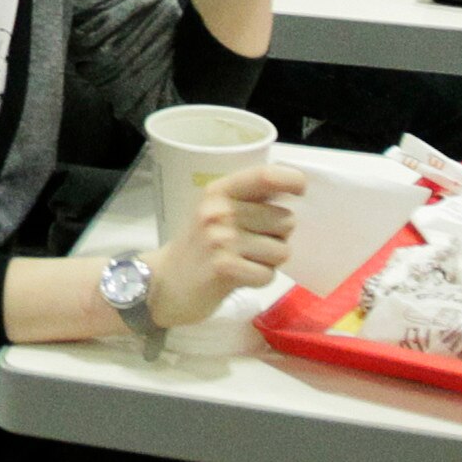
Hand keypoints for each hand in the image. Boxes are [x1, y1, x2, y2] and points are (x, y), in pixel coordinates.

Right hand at [165, 161, 305, 318]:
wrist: (162, 286)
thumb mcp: (214, 213)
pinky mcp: (225, 268)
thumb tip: (292, 193)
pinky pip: (268, 275)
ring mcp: (221, 239)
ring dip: (269, 262)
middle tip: (252, 246)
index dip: (291, 180)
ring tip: (244, 263)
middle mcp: (220, 211)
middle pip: (285, 220)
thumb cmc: (196, 248)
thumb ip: (248, 202)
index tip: (300, 191)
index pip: (265, 176)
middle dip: (278, 237)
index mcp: (219, 192)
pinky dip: (259, 280)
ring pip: (281, 251)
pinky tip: (239, 278)